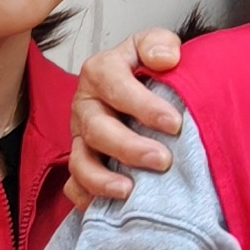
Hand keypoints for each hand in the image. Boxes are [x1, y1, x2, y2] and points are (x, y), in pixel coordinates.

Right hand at [66, 28, 186, 204]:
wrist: (141, 90)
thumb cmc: (146, 70)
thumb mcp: (152, 45)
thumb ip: (158, 43)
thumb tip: (166, 58)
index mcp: (101, 72)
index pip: (115, 86)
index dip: (143, 106)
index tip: (174, 123)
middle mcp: (86, 106)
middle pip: (96, 129)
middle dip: (129, 147)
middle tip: (163, 160)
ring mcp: (80, 137)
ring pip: (80, 161)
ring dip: (102, 179)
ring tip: (130, 190)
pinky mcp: (82, 163)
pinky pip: (75, 185)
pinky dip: (88, 197)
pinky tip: (112, 205)